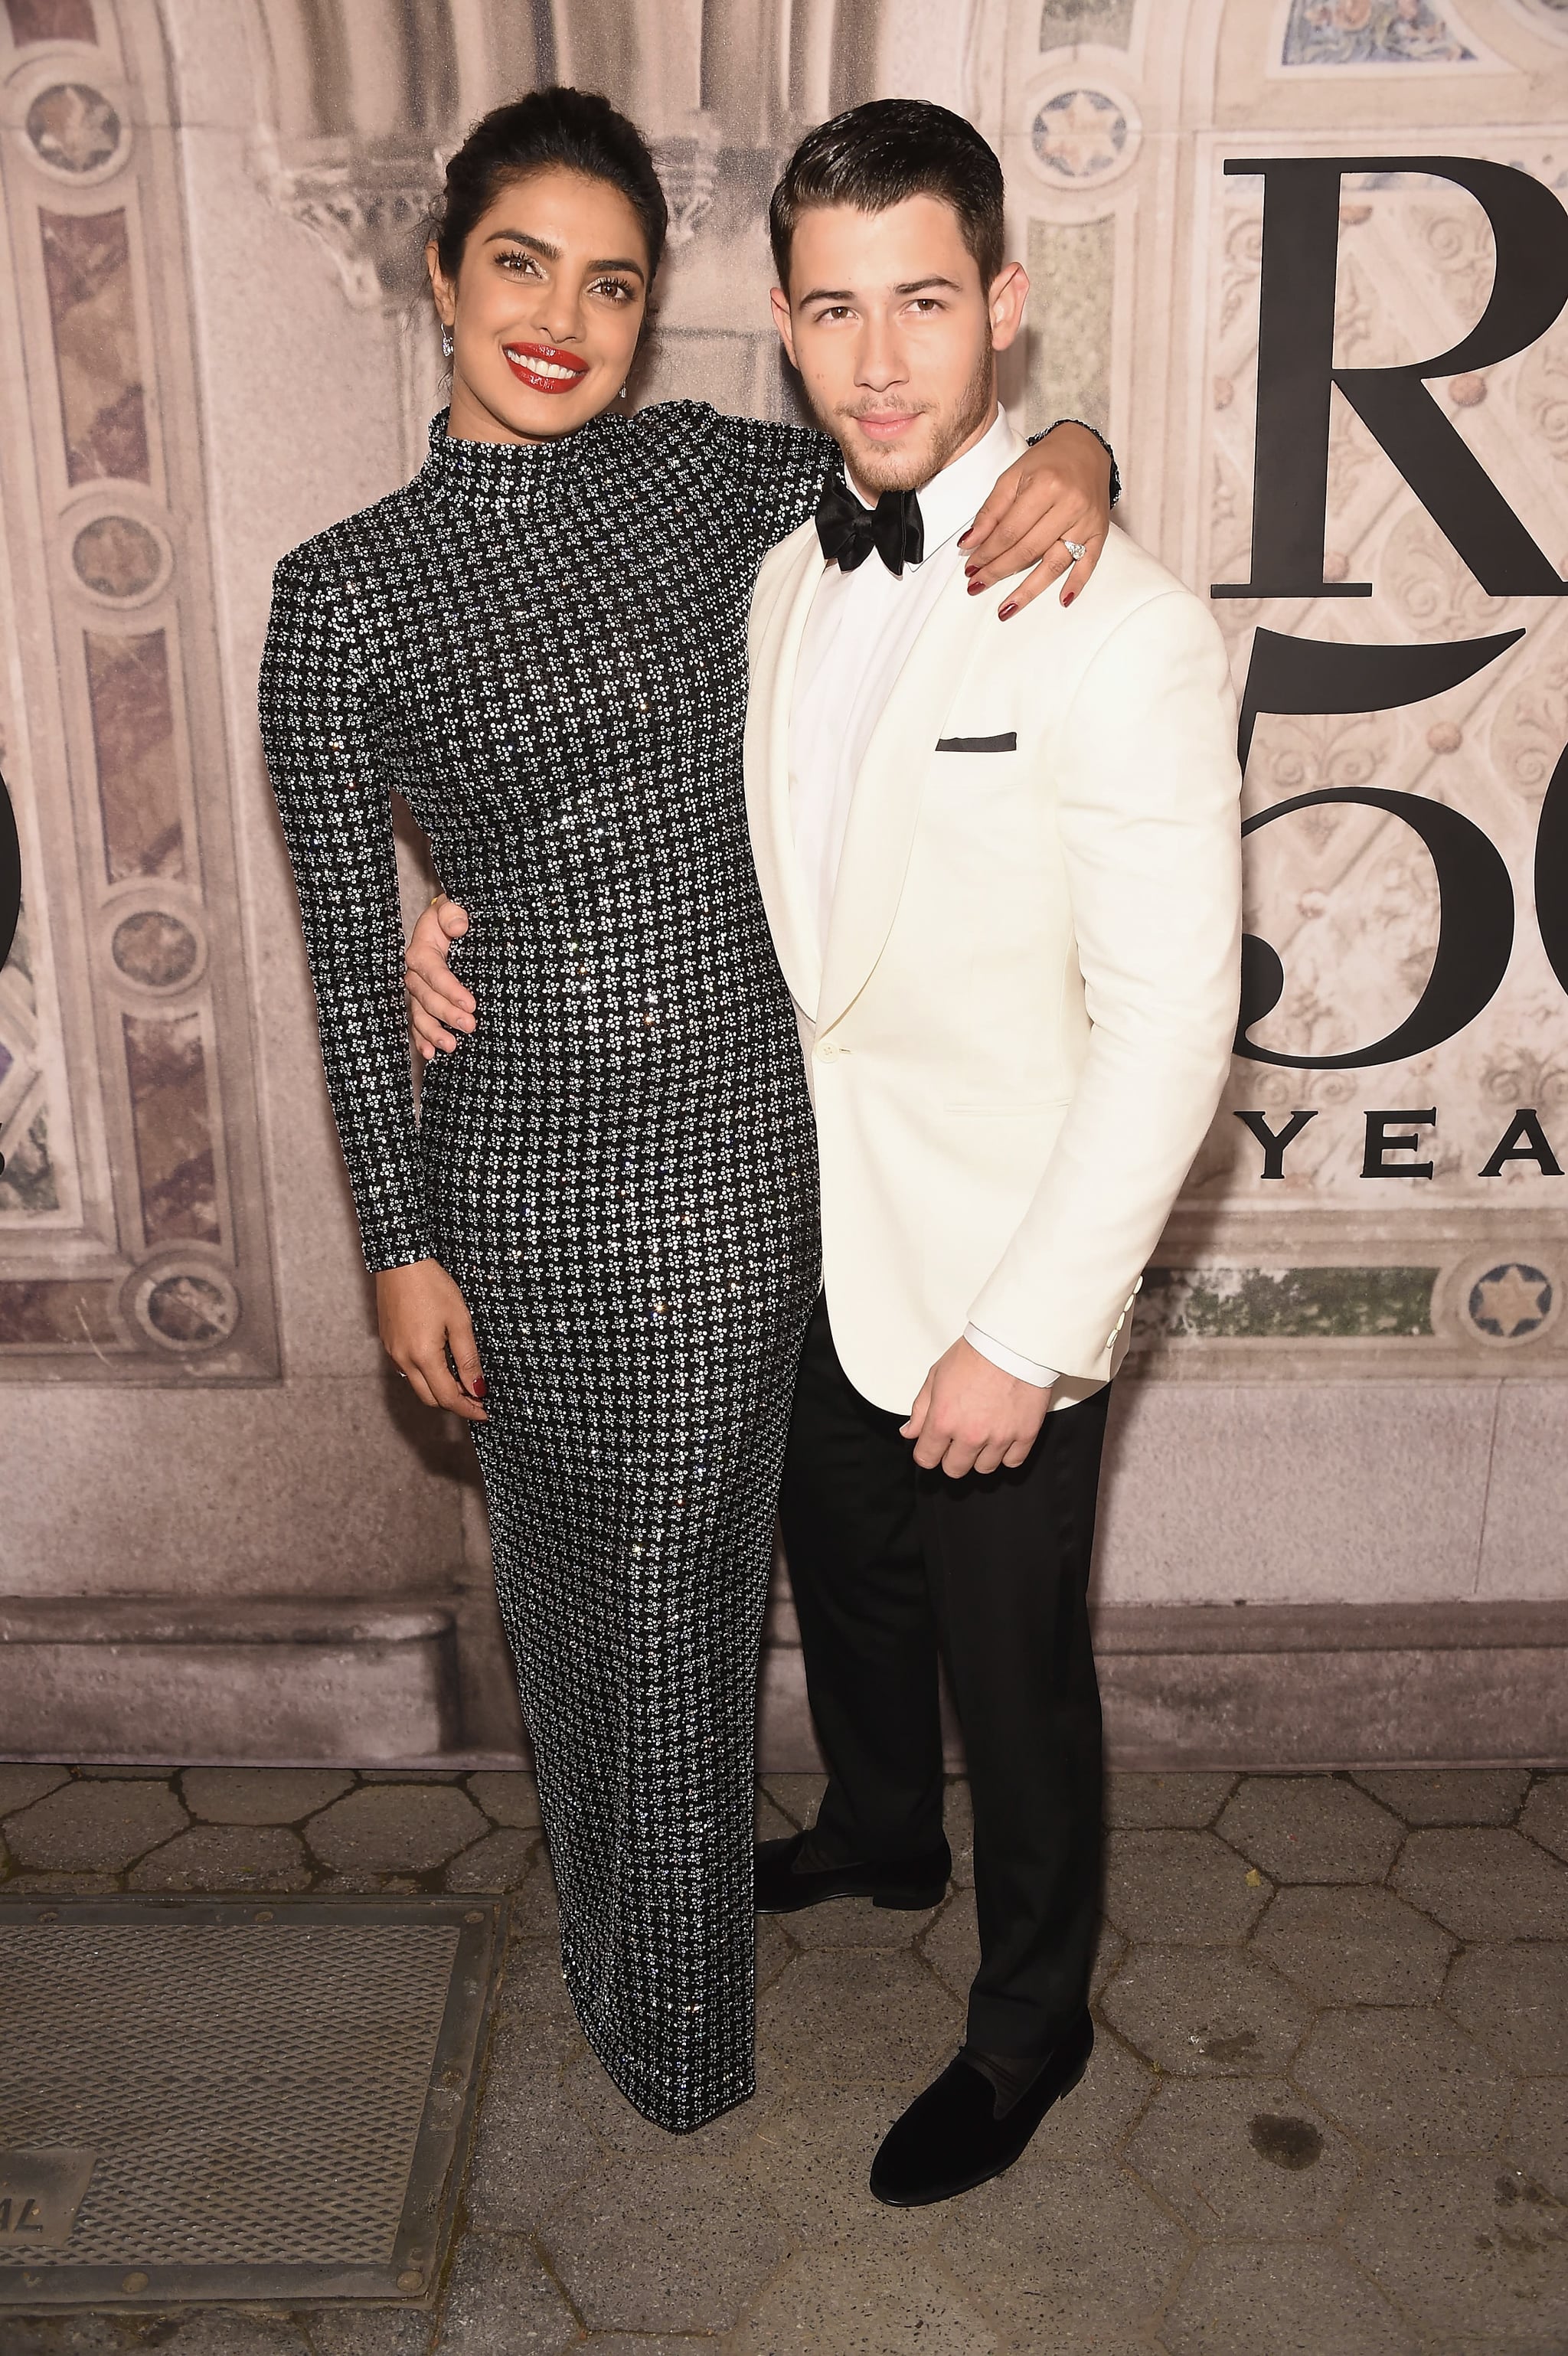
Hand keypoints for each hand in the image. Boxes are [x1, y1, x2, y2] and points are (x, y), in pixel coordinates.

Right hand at [376, 1258, 487, 1421]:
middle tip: (477, 1398)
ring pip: (418, 1386)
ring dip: (440, 1390)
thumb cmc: (432, 1286)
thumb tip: (478, 1388)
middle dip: (454, 1403)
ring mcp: (392, 1352)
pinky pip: (408, 1370)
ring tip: (463, 1380)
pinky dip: (426, 1375)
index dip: (468, 1409)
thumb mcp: (459, 1320)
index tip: (485, 1413)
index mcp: (423, 1356)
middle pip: (430, 1399)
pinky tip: (442, 1363)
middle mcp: (403, 1359)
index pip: (448, 1397)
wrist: (400, 1261)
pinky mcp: (388, 1343)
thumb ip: (468, 1357)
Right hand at [406, 894, 474, 1059]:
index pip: (434, 972)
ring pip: (419, 1014)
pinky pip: (417, 1023)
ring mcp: (417, 991)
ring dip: (433, 1033)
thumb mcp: (452, 908)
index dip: (450, 989)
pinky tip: (430, 1054)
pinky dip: (422, 1039)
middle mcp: (415, 973)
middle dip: (446, 1014)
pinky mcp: (421, 1002)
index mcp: (422, 950)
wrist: (446, 924)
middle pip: (426, 997)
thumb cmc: (452, 917)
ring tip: (450, 1047)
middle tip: (469, 1026)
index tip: (471, 1004)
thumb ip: (453, 913)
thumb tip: (459, 925)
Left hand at [901, 1336, 1049, 1477]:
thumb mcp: (935, 1376)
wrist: (1012, 1344)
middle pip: (954, 1469)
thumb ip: (920, 1409)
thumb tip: (910, 1431)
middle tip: (957, 1440)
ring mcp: (999, 1438)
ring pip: (984, 1468)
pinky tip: (1002, 1438)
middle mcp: (970, 1435)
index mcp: (943, 1421)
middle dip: (951, 1457)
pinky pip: (1012, 1461)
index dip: (927, 1453)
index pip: (926, 1458)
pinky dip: (1006, 1453)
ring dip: (979, 1456)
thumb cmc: (975, 1354)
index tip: (932, 1447)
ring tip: (982, 1435)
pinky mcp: (1025, 1435)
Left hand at [960, 420, 1111, 618]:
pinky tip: (1062, 601)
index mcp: (1046, 486)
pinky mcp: (1100, 532)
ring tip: (1006, 609)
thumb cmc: (1046, 462)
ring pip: (1054, 563)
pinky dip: (1076, 584)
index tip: (970, 568)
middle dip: (999, 571)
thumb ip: (990, 511)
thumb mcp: (1013, 476)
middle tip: (977, 586)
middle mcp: (1069, 505)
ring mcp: (1087, 522)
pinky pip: (1088, 563)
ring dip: (1028, 590)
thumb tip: (968, 544)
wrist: (1086, 448)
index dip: (987, 553)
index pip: (1009, 531)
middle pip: (1028, 550)